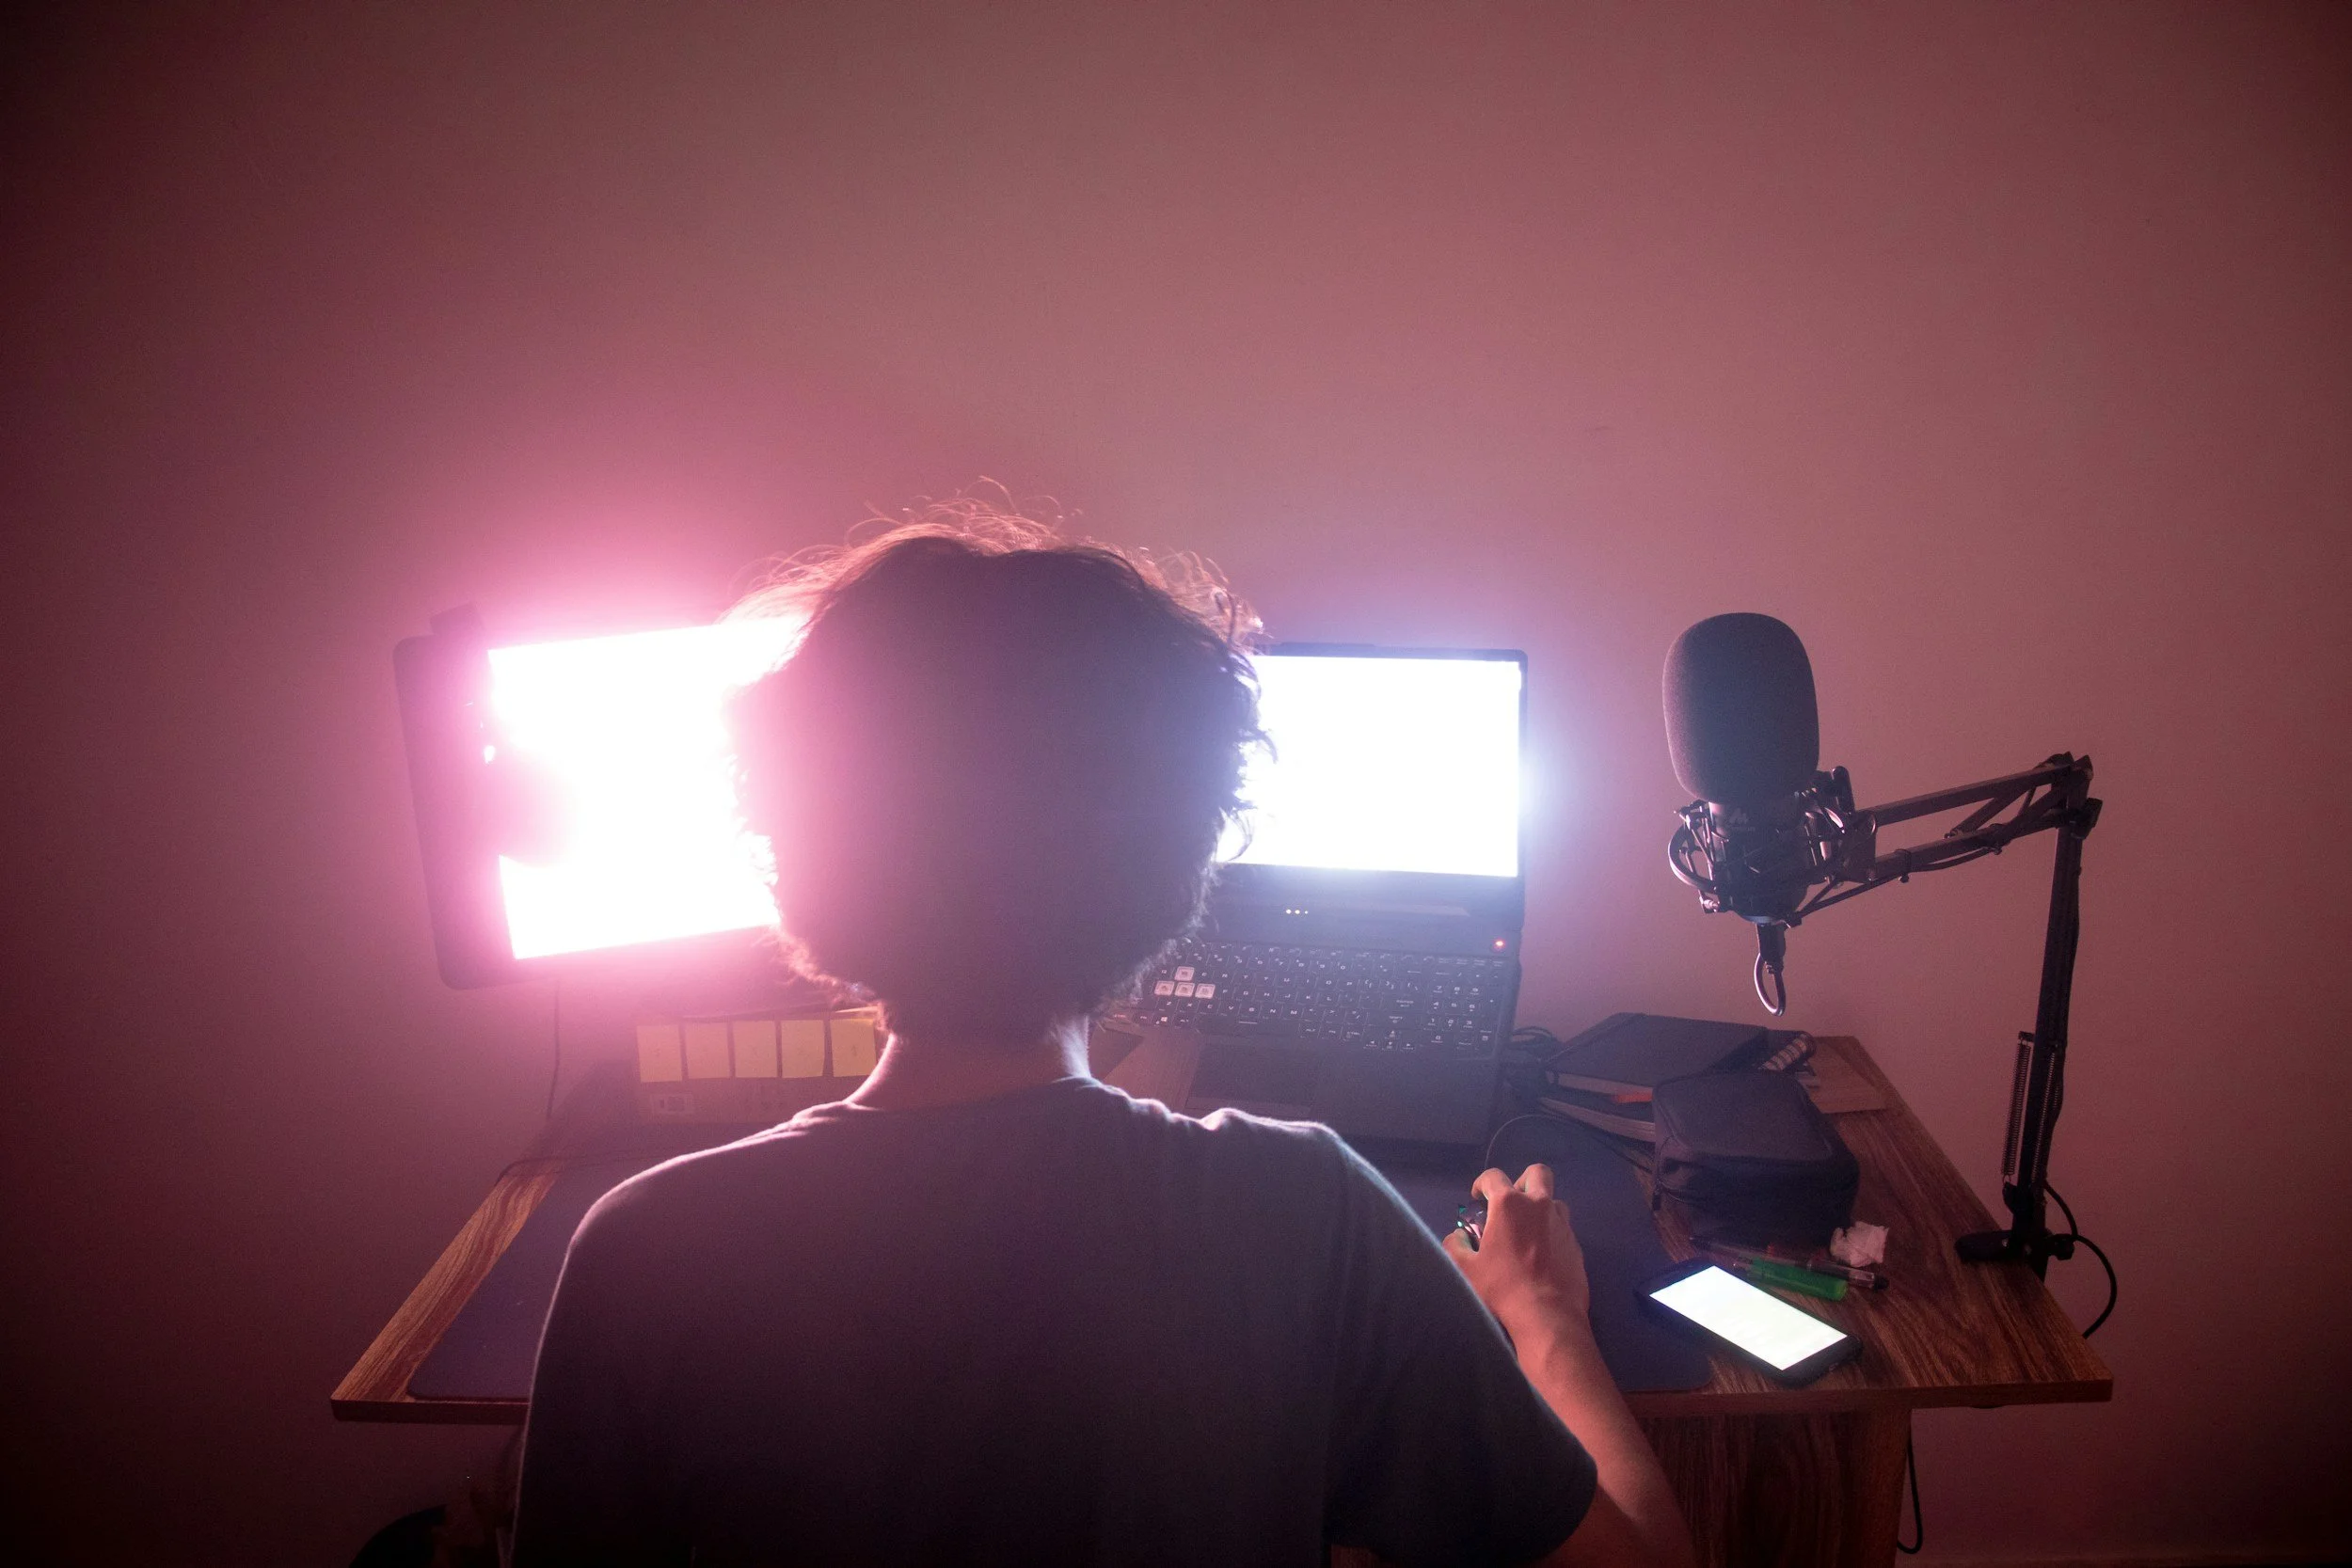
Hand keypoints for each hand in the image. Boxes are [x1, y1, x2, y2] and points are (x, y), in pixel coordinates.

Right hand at [1442, 1164, 1593, 1345]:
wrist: (1548, 1315)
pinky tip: (1542, 1254)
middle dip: (1521, 1181)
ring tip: (1527, 1230)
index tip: (1478, 1198)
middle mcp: (1538, 1205)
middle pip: (1537, 1173)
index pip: (1493, 1176)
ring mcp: (1561, 1223)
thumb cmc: (1503, 1287)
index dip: (1482, 1183)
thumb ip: (1456, 1245)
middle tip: (1510, 1204)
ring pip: (1553, 1200)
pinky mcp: (1575, 1243)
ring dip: (1540, 1207)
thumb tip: (1458, 1236)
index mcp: (1509, 1205)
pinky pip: (1562, 1227)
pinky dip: (1551, 1231)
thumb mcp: (1467, 1269)